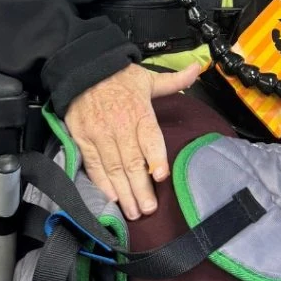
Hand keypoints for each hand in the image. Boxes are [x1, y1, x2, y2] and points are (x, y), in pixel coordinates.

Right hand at [65, 62, 199, 219]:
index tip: (161, 175)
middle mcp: (119, 125)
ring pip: (113, 168)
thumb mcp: (148, 77)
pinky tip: (112, 198)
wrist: (83, 70)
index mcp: (139, 111)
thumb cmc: (119, 77)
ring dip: (124, 192)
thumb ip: (174, 81)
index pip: (149, 137)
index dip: (155, 157)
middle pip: (132, 160)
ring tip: (133, 212)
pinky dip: (101, 183)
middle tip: (149, 209)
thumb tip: (197, 69)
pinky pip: (93, 165)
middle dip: (141, 187)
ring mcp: (99, 134)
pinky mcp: (83, 139)